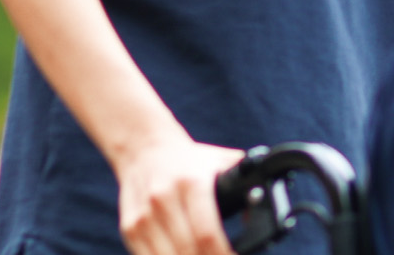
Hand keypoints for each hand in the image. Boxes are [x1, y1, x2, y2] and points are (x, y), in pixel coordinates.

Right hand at [114, 135, 245, 254]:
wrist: (144, 148)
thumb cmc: (190, 160)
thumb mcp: (222, 162)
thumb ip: (248, 182)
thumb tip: (263, 208)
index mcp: (191, 183)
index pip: (207, 234)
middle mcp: (164, 199)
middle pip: (188, 251)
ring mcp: (144, 215)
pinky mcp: (130, 227)